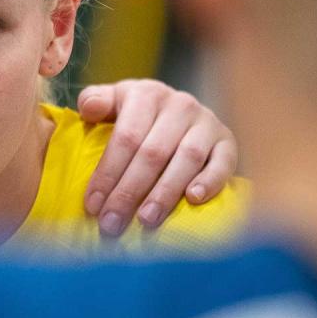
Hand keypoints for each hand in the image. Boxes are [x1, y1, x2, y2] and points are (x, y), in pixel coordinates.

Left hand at [78, 79, 237, 236]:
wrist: (179, 112)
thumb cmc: (136, 114)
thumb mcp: (113, 101)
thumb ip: (94, 101)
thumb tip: (89, 109)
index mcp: (147, 94)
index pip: (126, 136)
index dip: (108, 172)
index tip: (92, 205)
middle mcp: (180, 105)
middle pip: (153, 152)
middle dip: (129, 192)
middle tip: (112, 223)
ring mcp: (207, 122)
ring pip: (187, 158)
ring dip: (165, 193)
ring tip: (146, 220)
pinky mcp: (227, 140)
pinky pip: (223, 162)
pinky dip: (210, 181)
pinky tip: (193, 200)